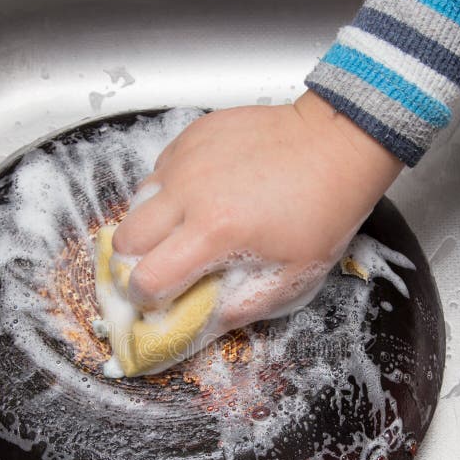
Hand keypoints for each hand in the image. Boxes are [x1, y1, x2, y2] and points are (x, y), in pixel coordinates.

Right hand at [112, 90, 402, 326]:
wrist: (335, 145)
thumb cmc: (322, 211)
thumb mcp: (294, 277)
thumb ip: (243, 307)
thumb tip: (204, 323)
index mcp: (214, 233)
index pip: (147, 277)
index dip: (146, 297)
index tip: (158, 299)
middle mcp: (189, 193)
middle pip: (124, 239)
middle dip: (134, 261)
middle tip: (162, 266)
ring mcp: (187, 160)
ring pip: (136, 202)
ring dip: (149, 225)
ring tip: (182, 229)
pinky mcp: (192, 136)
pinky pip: (158, 170)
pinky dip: (168, 190)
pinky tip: (199, 196)